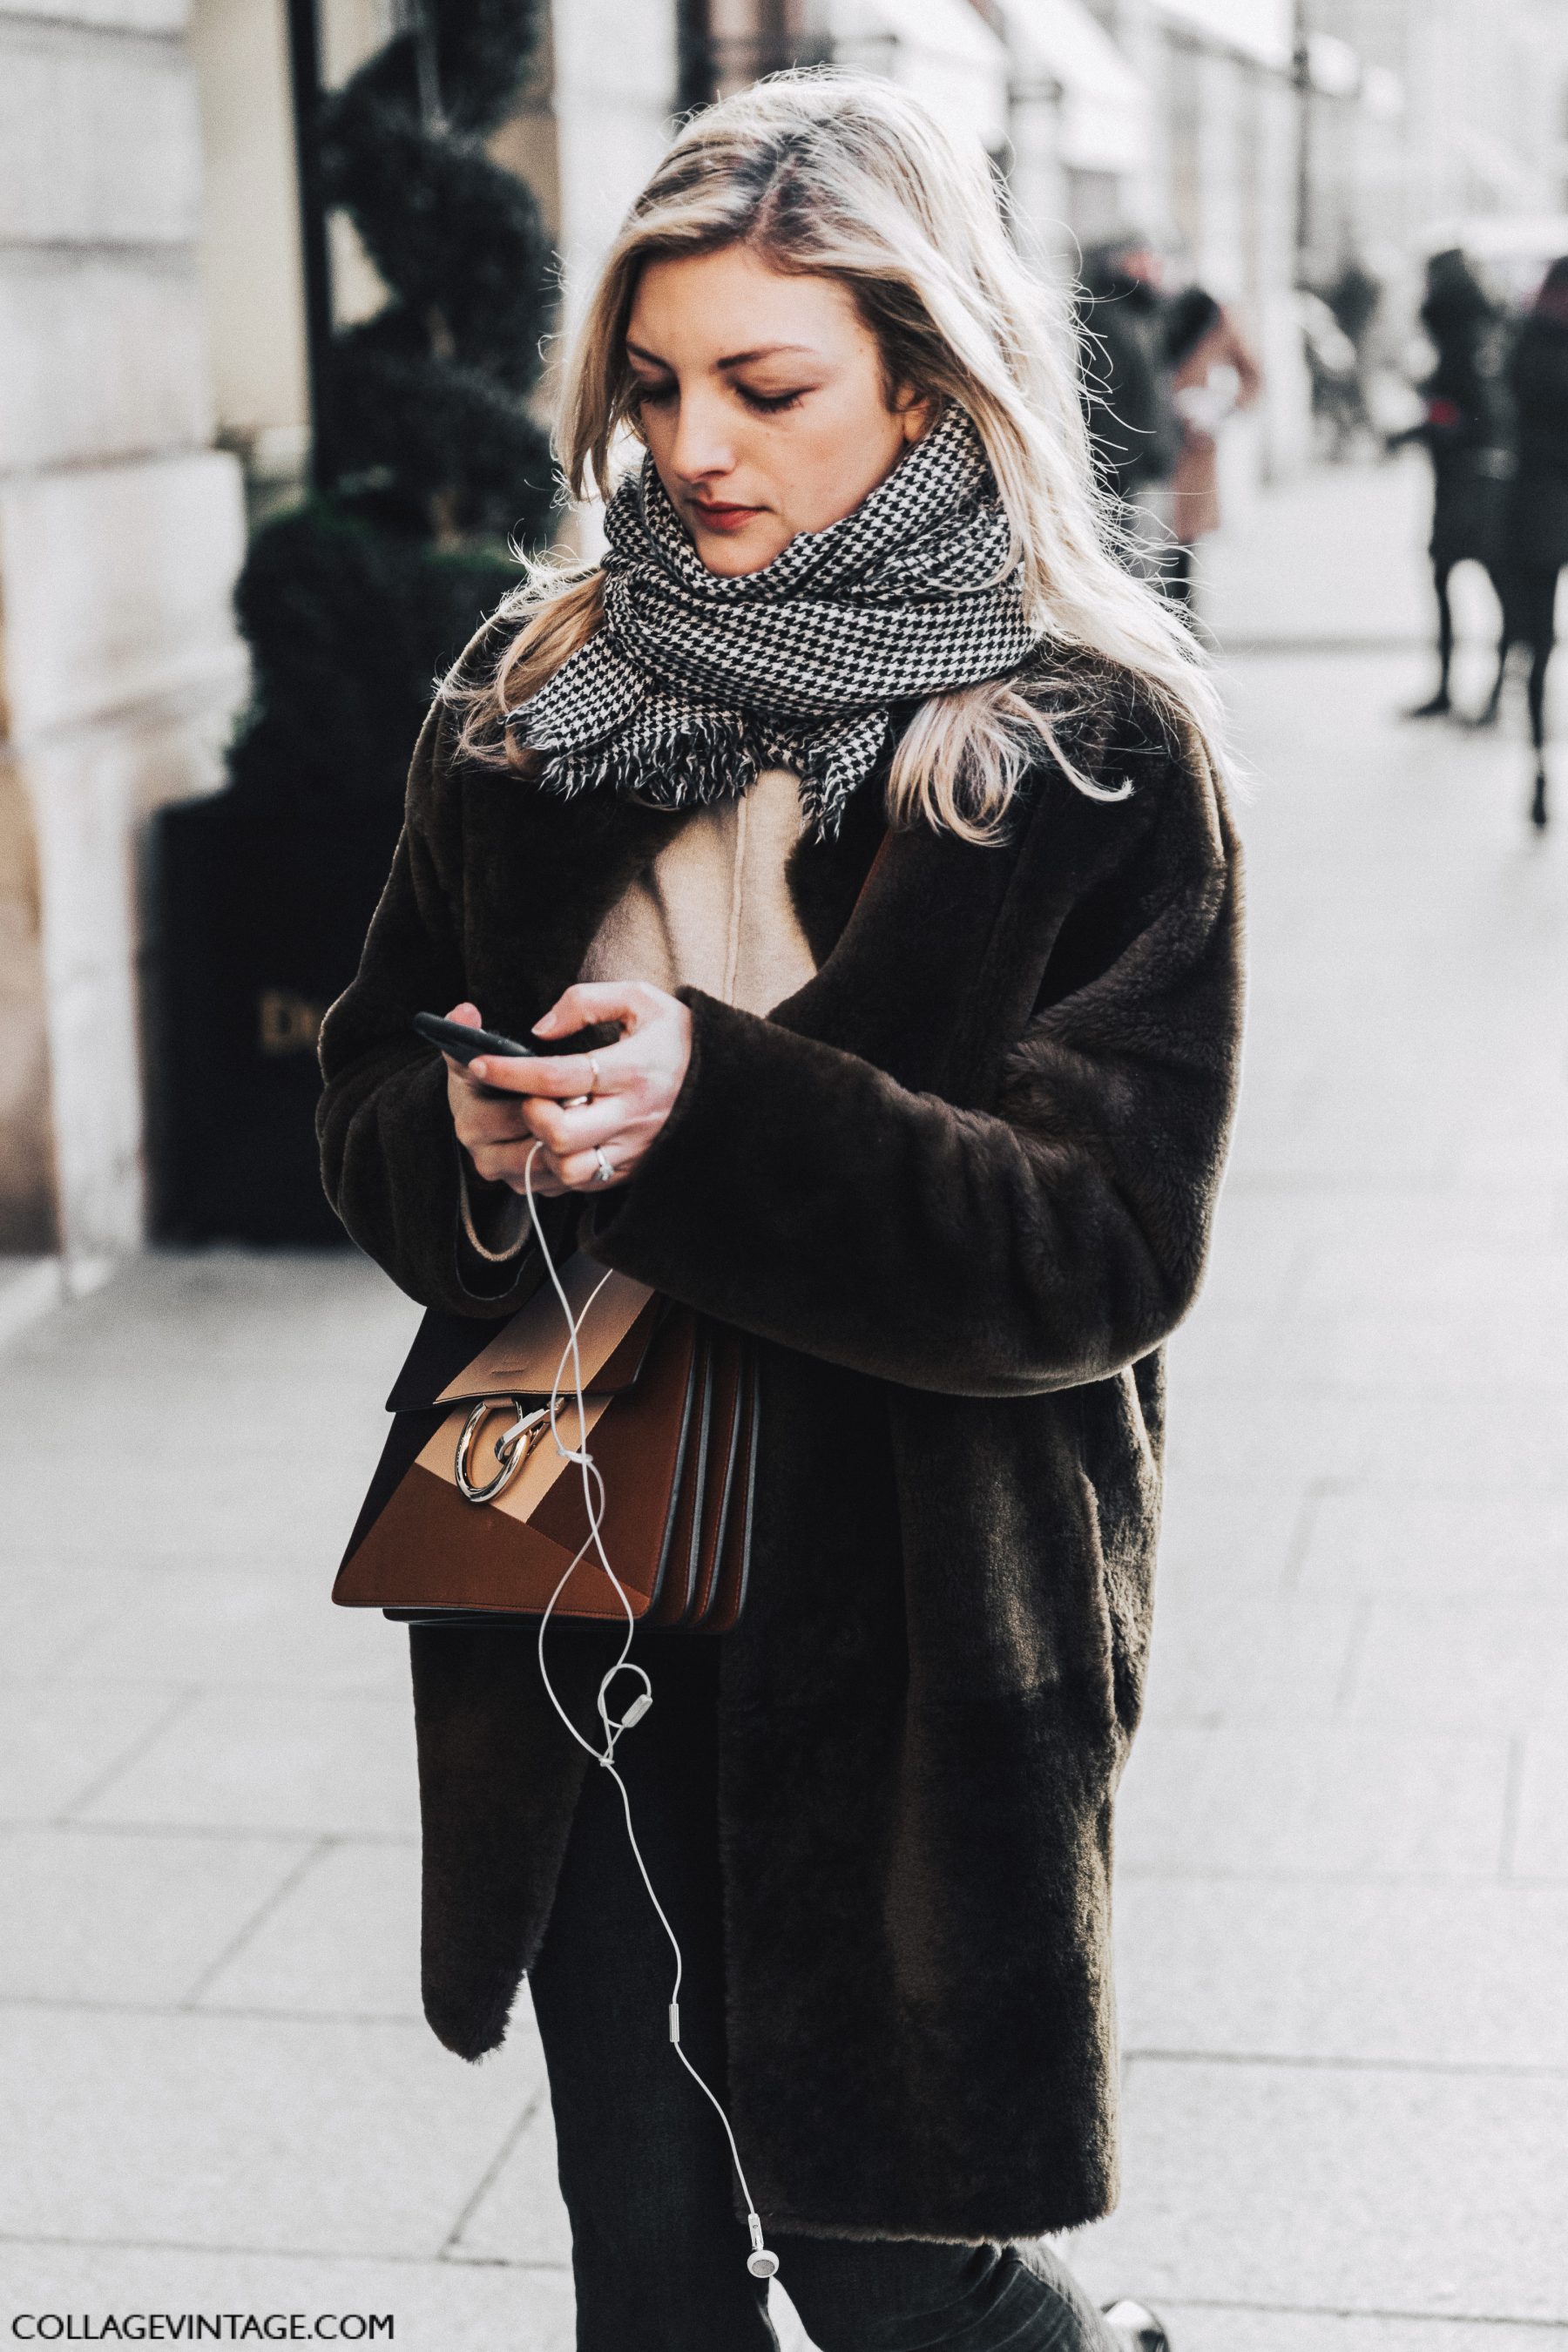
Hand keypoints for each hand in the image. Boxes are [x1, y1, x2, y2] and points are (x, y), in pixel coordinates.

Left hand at [441, 985, 693, 1195]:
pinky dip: (559, 1167)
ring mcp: (635, 1147)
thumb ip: (586, 1003)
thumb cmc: (681, 1036)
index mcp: (633, 1069)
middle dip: (530, 1116)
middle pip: (561, 1134)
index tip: (479, 1063)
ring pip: (572, 1169)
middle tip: (527, 1098)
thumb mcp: (642, 999)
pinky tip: (553, 1142)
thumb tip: (539, 1031)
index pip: (558, 1076)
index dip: (510, 1071)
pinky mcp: (635, 1168)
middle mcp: (634, 1114)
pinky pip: (586, 1183)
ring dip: (543, 1150)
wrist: (735, 1080)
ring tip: (541, 1123)